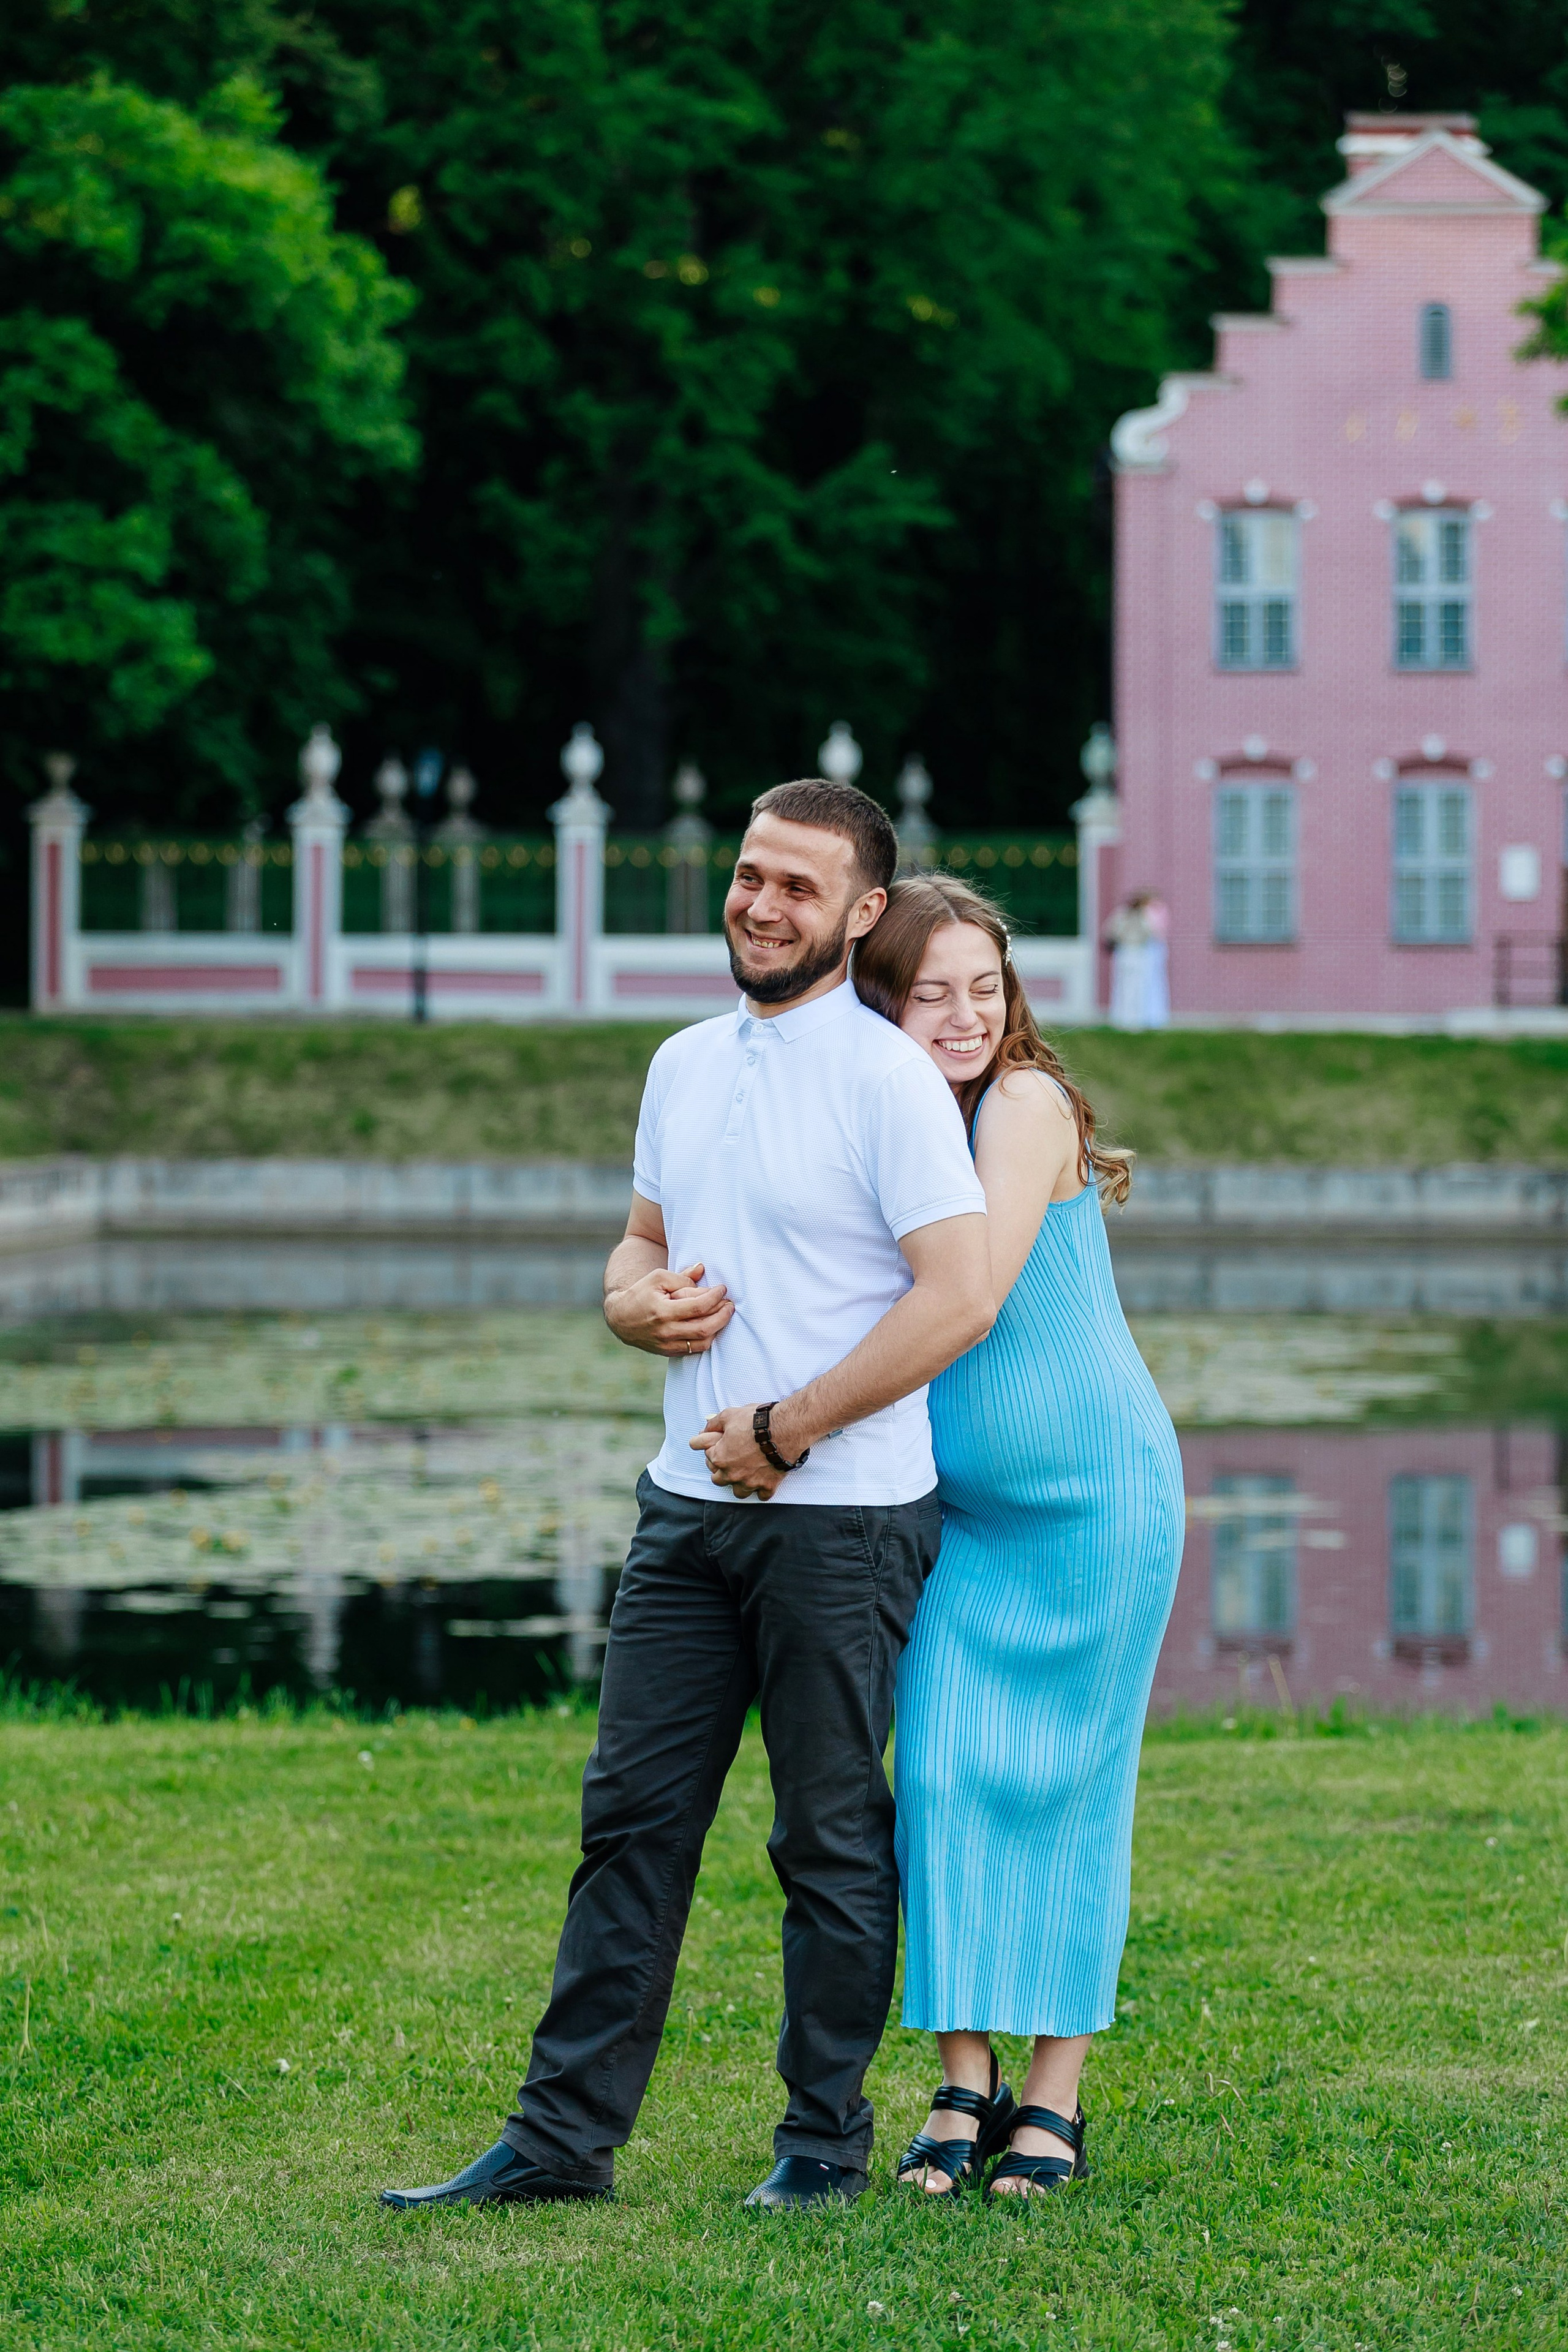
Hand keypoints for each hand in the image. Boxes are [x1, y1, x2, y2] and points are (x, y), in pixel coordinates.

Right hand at [604, 1262, 732, 1358]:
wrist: (620, 1318)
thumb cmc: (641, 1293)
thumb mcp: (658, 1278)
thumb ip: (682, 1276)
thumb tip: (702, 1269)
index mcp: (663, 1311)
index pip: (698, 1306)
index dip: (715, 1297)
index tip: (722, 1289)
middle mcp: (666, 1331)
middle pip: (705, 1328)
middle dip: (723, 1315)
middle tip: (730, 1304)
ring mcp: (667, 1345)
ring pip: (703, 1342)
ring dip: (718, 1328)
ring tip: (724, 1315)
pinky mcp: (668, 1352)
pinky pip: (695, 1350)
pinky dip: (707, 1338)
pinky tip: (712, 1327)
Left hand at [689, 1406, 783, 1500]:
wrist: (784, 1429)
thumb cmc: (757, 1423)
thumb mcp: (729, 1415)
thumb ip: (714, 1423)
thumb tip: (706, 1427)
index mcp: (720, 1458)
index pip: (707, 1457)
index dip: (713, 1448)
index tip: (719, 1444)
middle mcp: (732, 1474)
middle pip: (718, 1479)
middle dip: (721, 1470)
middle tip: (729, 1461)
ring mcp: (750, 1482)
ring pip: (738, 1492)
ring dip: (739, 1484)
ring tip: (744, 1474)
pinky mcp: (768, 1485)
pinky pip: (762, 1495)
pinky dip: (761, 1489)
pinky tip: (762, 1481)